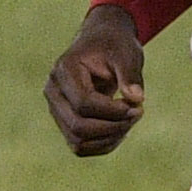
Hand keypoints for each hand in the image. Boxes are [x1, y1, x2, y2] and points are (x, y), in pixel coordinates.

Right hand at [44, 5, 147, 156]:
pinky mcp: (64, 122)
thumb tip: (137, 99)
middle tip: (138, 113)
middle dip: (113, 127)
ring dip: (110, 138)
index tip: (137, 105)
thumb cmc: (114, 45)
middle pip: (78, 126)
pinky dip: (104, 144)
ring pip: (78, 141)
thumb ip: (130, 75)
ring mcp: (56, 109)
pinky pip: (81, 146)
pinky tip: (122, 129)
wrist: (101, 43)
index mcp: (64, 70)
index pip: (83, 103)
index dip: (112, 111)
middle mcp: (53, 91)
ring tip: (131, 120)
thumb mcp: (126, 53)